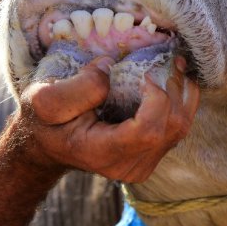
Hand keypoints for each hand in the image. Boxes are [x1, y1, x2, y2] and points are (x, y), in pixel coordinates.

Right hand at [15, 56, 198, 182]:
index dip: (156, 99)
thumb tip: (111, 68)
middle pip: (170, 128)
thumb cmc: (44, 120)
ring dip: (182, 92)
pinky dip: (181, 100)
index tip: (144, 73)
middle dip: (173, 89)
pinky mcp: (151, 157)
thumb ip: (79, 86)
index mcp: (102, 153)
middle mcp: (127, 166)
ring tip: (175, 63)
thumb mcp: (45, 99)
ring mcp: (142, 165)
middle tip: (166, 58)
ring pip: (180, 128)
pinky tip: (175, 78)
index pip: (148, 131)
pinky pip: (179, 128)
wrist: (47, 143)